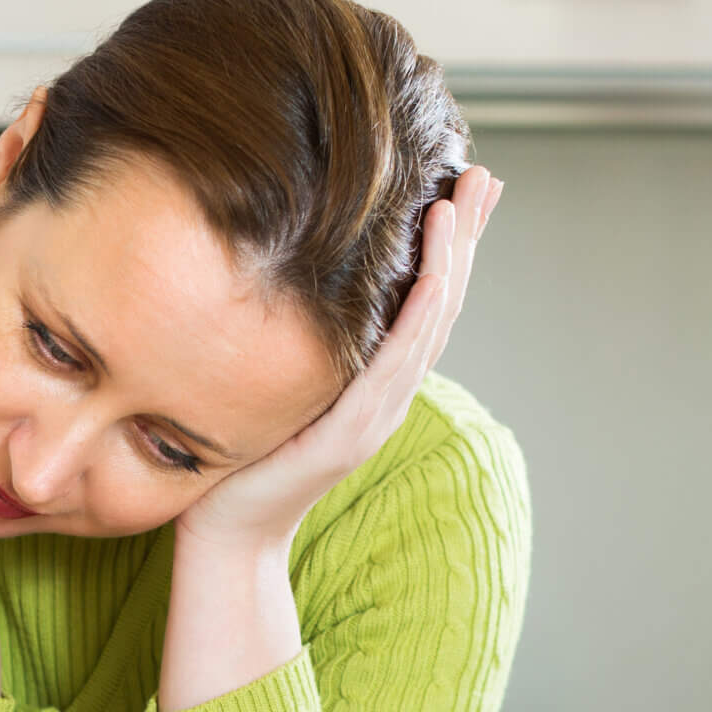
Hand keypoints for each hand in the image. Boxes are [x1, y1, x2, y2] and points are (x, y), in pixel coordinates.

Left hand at [175, 166, 501, 557]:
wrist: (228, 535)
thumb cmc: (244, 460)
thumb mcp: (279, 384)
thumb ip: (299, 342)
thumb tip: (287, 283)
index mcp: (375, 382)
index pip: (424, 303)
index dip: (450, 247)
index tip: (465, 188)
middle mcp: (387, 396)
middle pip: (441, 305)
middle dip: (464, 238)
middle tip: (484, 176)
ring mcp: (374, 415)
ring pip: (427, 328)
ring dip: (448, 263)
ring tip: (458, 202)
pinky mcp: (350, 433)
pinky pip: (393, 366)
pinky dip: (417, 319)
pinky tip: (432, 278)